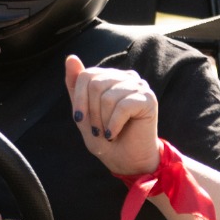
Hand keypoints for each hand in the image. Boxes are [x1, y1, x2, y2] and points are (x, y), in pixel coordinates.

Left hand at [65, 55, 160, 175]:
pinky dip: (113, 125)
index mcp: (110, 77)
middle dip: (91, 113)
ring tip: (108, 133)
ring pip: (108, 97)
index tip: (80, 120)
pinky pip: (122, 107)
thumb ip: (76, 86)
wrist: (127, 161)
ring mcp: (139, 86)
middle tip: (98, 130)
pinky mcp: (149, 99)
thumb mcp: (83, 113)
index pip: (86, 75)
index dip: (79, 99)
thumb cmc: (105, 138)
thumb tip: (70, 57)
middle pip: (96, 84)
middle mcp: (126, 77)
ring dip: (103, 121)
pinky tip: (114, 134)